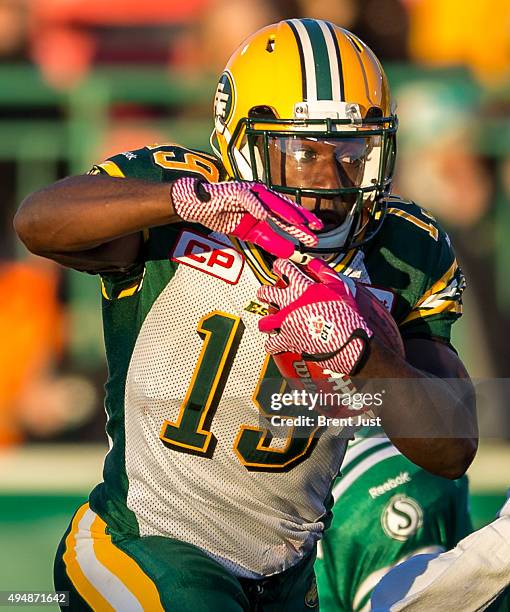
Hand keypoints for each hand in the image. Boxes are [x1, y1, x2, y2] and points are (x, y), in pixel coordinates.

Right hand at [170, 178, 321, 257]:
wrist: (199, 205)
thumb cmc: (224, 215)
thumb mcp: (251, 233)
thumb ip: (270, 240)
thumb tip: (290, 252)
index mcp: (266, 206)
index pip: (287, 216)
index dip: (302, 224)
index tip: (317, 234)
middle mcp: (261, 197)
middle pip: (285, 208)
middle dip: (300, 218)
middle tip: (316, 228)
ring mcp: (249, 192)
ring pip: (271, 202)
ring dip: (284, 212)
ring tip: (298, 223)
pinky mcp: (234, 191)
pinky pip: (247, 199)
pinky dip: (255, 206)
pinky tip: (264, 215)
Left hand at [257, 258, 371, 374]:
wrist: (346, 341)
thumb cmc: (344, 315)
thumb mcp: (338, 286)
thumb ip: (324, 272)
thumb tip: (314, 263)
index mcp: (301, 287)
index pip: (284, 268)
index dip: (280, 266)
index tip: (280, 267)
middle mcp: (289, 303)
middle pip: (266, 292)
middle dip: (264, 292)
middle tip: (266, 293)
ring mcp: (285, 322)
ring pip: (264, 321)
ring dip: (265, 321)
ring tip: (268, 322)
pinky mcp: (286, 340)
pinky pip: (271, 344)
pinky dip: (272, 344)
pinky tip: (274, 343)